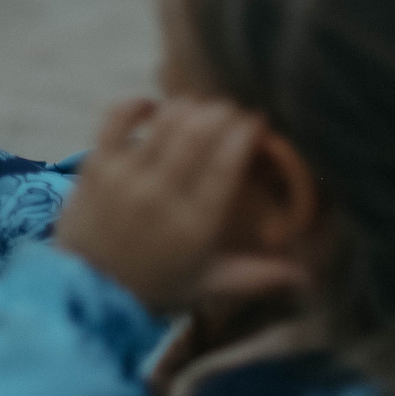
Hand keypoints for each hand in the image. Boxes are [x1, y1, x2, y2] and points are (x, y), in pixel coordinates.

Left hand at [55, 98, 270, 313]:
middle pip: (199, 132)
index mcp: (196, 224)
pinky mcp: (96, 165)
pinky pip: (117, 119)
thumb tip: (306, 275)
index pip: (227, 163)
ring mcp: (126, 176)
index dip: (245, 133)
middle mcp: (162, 195)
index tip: (256, 121)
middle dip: (222, 112)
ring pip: (164, 121)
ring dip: (188, 106)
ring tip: (201, 108)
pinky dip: (137, 104)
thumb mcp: (209, 286)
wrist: (88, 292)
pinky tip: (154, 106)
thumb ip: (258, 277)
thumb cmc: (156, 287)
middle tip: (231, 111)